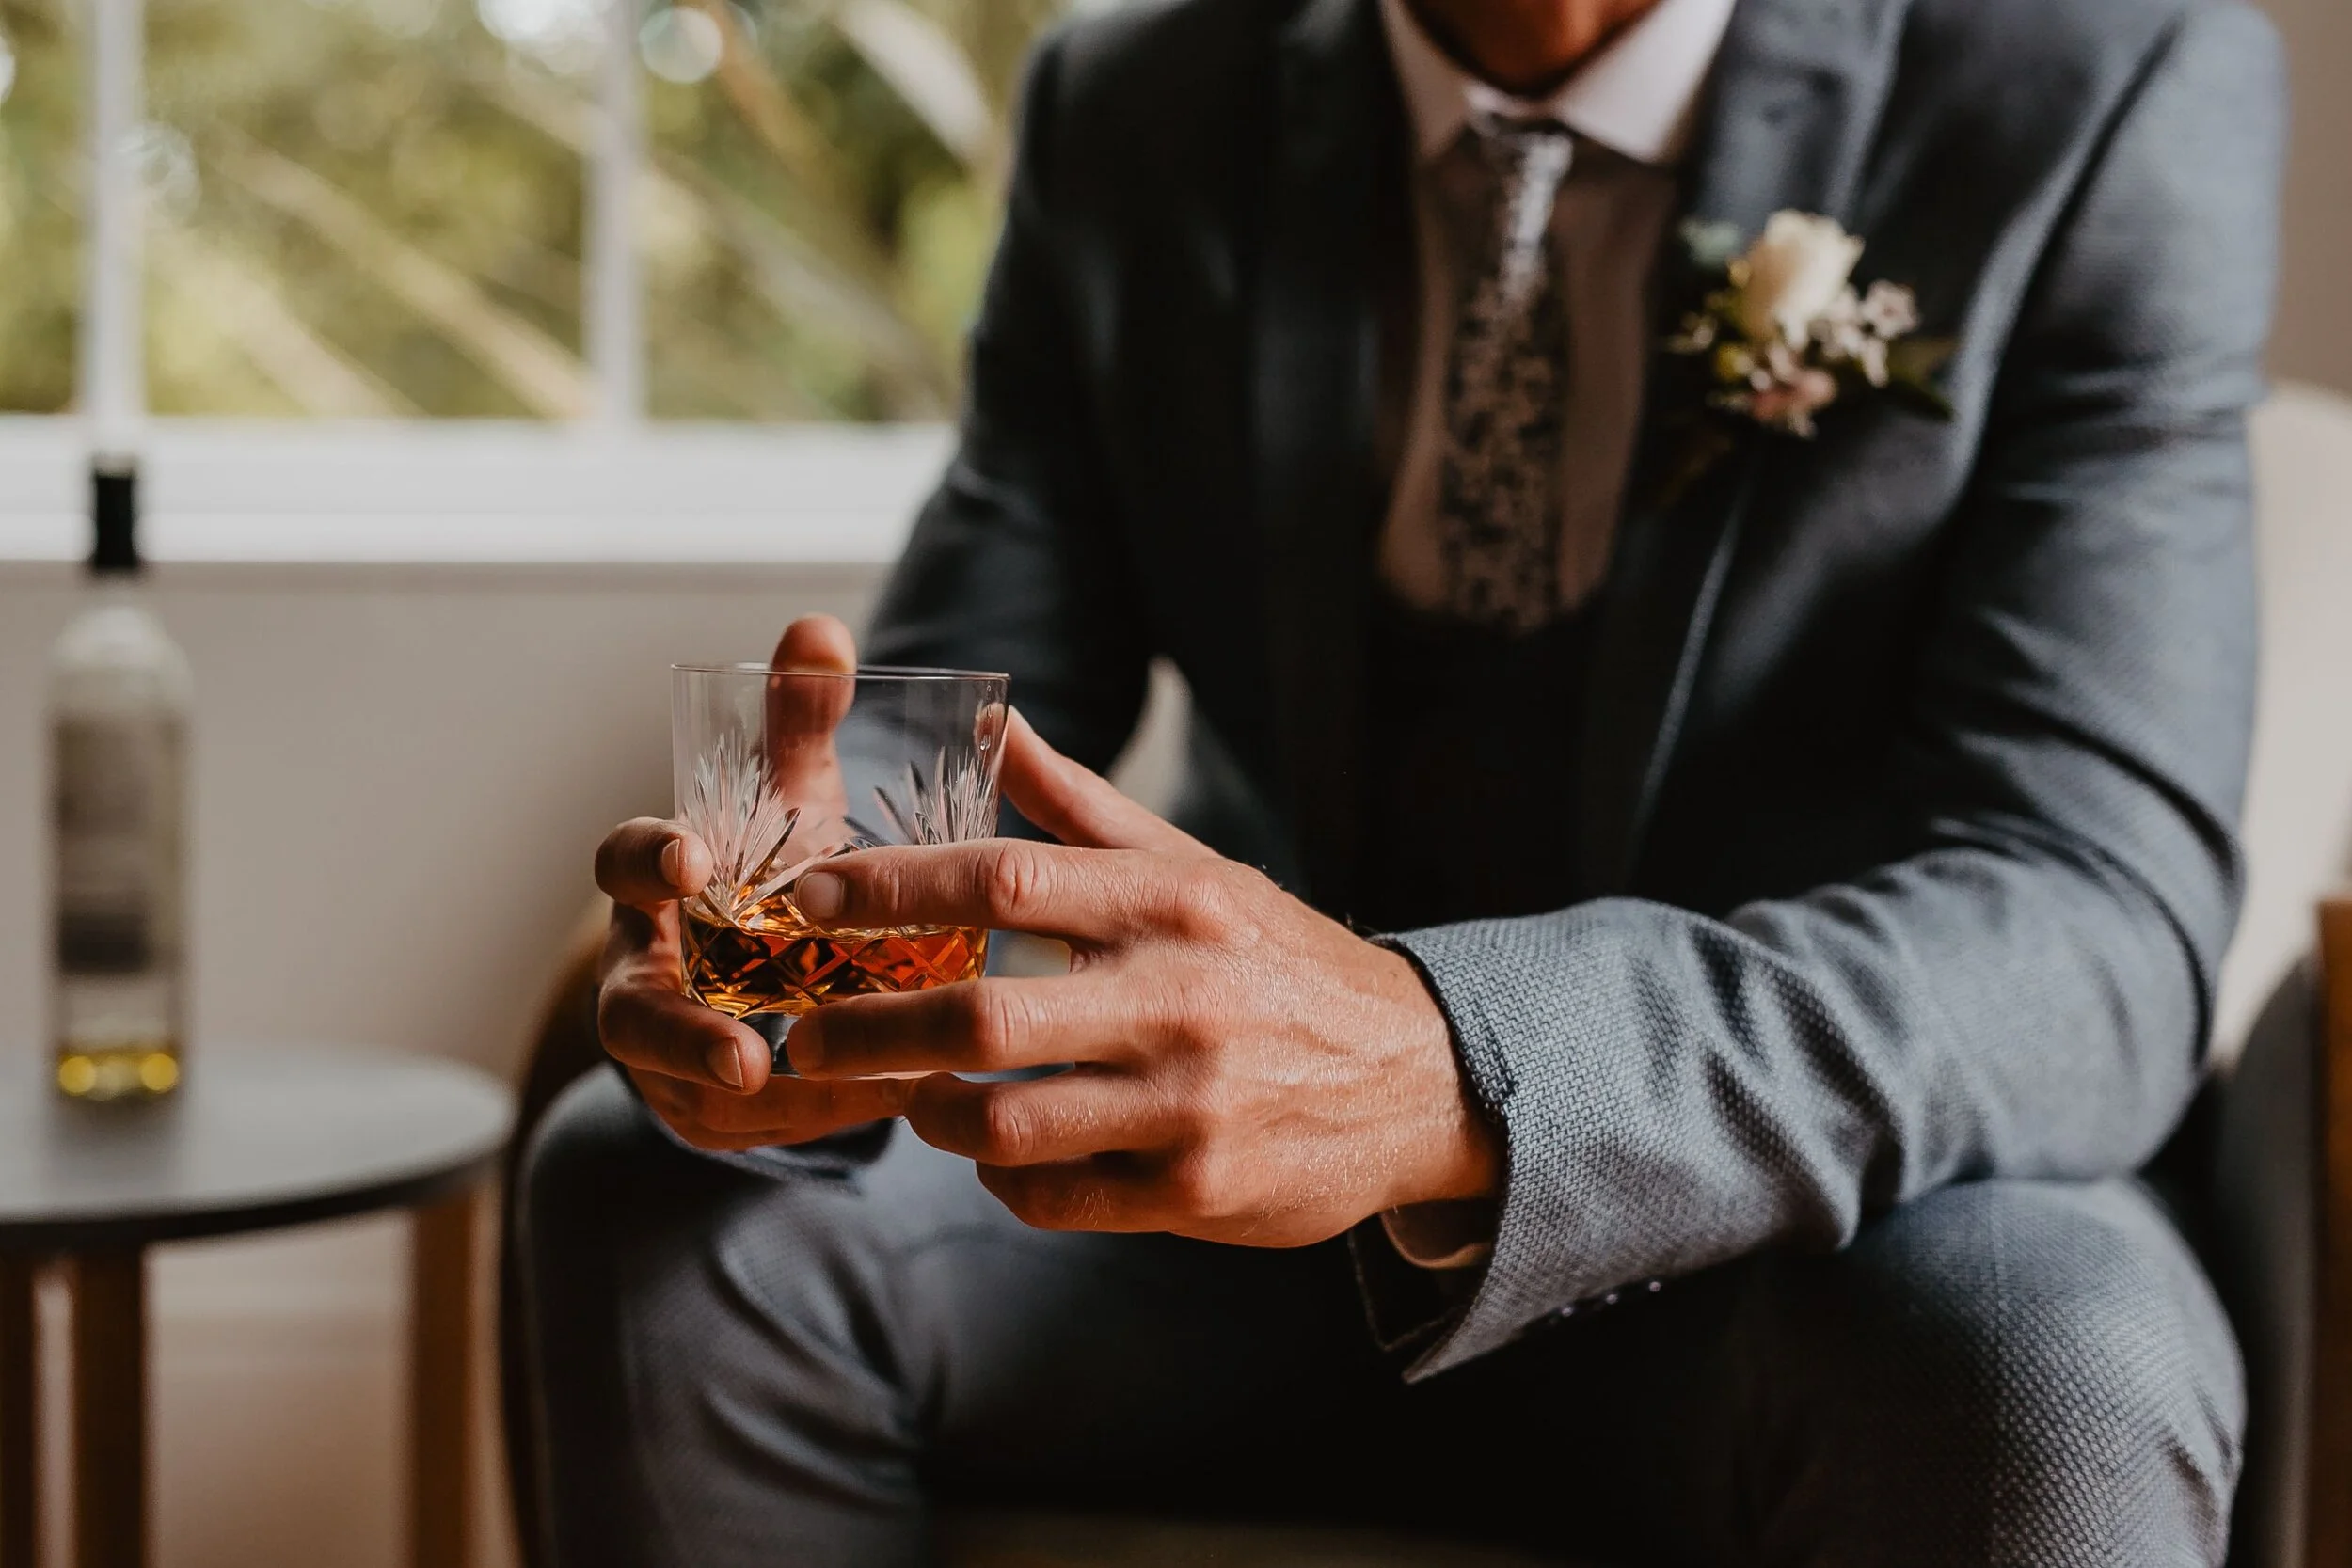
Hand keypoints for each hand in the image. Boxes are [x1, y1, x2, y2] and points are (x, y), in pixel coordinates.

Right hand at [593, 615, 911, 1150]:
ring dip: (768, 1099)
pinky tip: (880, 1109)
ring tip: (839, 1099)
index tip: (691, 861)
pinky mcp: (716, 1116)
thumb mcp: (793, 798)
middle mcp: (649, 974)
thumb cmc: (785, 868)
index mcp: (658, 886)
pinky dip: (814, 1121)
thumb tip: (821, 631)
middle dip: (681, 1038)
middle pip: (630, 1017)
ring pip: (695, 1092)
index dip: (645, 862)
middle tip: (741, 1059)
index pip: (621, 864)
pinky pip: (754, 1131)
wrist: (783, 970)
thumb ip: (801, 721)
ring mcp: (673, 1056)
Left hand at [786, 710, 1500, 1246]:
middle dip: (868, 1030)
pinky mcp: (1195, 1189)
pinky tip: (993, 1156)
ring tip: (904, 1096)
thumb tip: (992, 721)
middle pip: (981, 1017)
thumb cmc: (1277, 961)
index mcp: (1170, 902)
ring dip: (929, 1115)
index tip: (811, 894)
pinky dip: (1001, 1181)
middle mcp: (1178, 997)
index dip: (892, 887)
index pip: (1004, 876)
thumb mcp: (1195, 870)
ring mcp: (1188, 1102)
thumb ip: (1082, 806)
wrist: (1418, 1076)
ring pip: (1005, 1125)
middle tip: (803, 1033)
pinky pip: (1053, 1198)